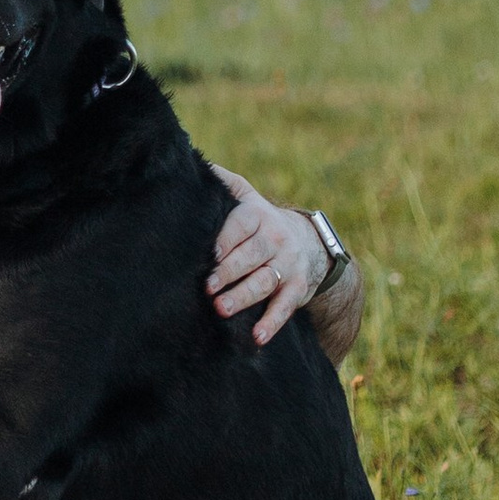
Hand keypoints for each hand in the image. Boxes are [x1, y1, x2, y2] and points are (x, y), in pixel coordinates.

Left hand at [205, 172, 328, 347]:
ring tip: (222, 309)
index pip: (241, 226)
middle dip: (230, 271)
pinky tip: (258, 337)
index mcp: (258, 215)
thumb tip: (190, 162)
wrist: (308, 241)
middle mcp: (275, 238)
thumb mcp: (246, 196)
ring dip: (245, 296)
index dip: (225, 240)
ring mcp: (288, 265)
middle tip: (208, 286)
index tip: (209, 254)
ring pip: (266, 281)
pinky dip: (273, 322)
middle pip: (252, 256)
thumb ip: (223, 182)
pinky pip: (286, 307)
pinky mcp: (298, 288)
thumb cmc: (259, 221)